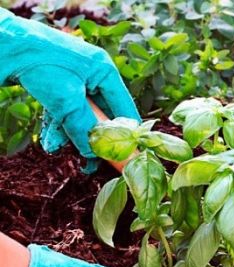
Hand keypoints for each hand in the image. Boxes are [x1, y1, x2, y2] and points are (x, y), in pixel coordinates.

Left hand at [0, 8, 140, 158]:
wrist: (3, 42)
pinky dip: (57, 126)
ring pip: (81, 117)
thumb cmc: (38, 63)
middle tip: (89, 161)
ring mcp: (75, 81)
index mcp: (105, 72)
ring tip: (55, 145)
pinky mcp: (58, 86)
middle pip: (102, 116)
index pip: (125, 109)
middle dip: (92, 137)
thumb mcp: (66, 100)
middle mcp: (94, 76)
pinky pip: (66, 112)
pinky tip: (50, 139)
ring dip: (70, 134)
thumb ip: (84, 127)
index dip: (125, 134)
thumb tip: (93, 152)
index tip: (122, 156)